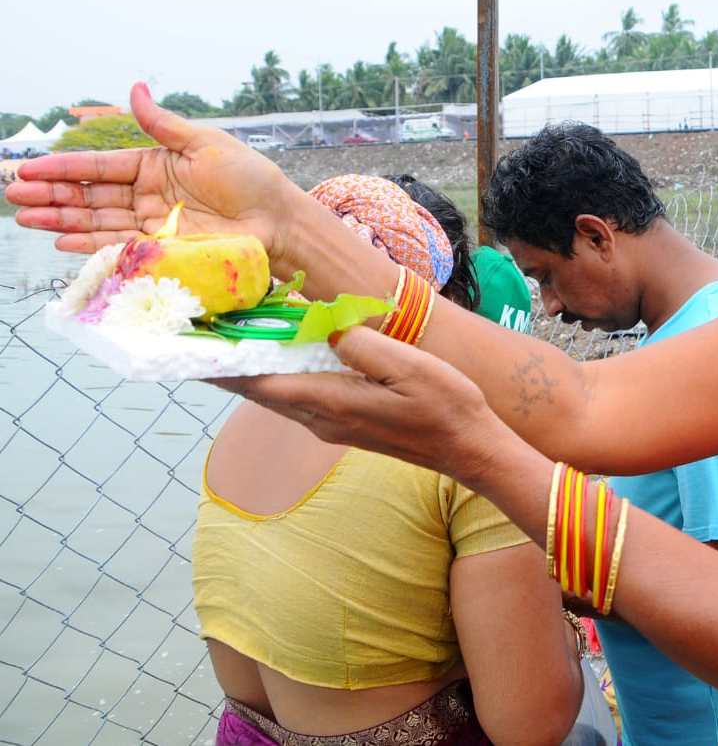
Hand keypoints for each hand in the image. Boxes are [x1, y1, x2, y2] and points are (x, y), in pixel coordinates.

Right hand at [5, 82, 294, 256]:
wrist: (277, 219)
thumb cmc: (249, 177)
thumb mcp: (204, 144)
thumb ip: (162, 124)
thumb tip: (134, 88)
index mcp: (152, 166)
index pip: (98, 167)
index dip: (63, 168)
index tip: (29, 170)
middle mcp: (146, 195)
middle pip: (89, 195)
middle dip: (50, 196)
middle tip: (13, 196)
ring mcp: (151, 224)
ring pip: (96, 222)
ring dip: (61, 221)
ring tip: (25, 218)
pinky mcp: (162, 249)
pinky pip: (119, 246)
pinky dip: (90, 245)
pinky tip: (61, 243)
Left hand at [216, 326, 501, 483]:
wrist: (469, 449)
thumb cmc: (446, 406)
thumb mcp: (410, 367)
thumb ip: (363, 346)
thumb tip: (329, 327)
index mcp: (330, 402)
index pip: (259, 380)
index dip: (220, 361)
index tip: (188, 342)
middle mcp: (320, 419)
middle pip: (256, 389)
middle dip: (223, 363)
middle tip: (192, 331)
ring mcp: (329, 426)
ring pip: (273, 393)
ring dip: (246, 369)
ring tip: (221, 339)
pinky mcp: (342, 425)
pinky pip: (294, 397)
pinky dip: (274, 375)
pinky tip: (274, 355)